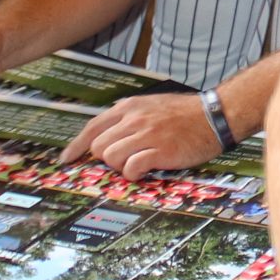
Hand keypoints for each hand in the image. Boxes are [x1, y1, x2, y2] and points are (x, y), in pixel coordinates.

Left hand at [58, 93, 224, 179]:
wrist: (214, 116)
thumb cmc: (183, 114)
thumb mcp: (150, 106)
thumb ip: (128, 118)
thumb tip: (107, 138)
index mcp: (129, 108)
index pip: (92, 128)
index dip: (76, 147)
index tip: (66, 160)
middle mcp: (133, 119)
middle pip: (98, 147)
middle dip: (106, 159)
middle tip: (124, 160)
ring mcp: (146, 135)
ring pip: (111, 158)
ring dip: (121, 166)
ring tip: (138, 163)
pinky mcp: (160, 151)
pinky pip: (132, 168)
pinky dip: (134, 174)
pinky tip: (145, 170)